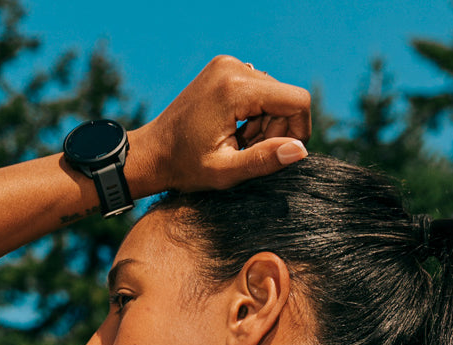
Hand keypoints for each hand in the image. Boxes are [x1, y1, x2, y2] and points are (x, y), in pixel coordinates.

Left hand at [129, 56, 310, 195]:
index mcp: (235, 88)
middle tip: (250, 153)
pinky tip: (234, 131)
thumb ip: (264, 160)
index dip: (299, 130)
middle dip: (277, 129)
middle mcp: (233, 67)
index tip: (281, 153)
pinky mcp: (224, 69)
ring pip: (273, 94)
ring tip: (238, 144)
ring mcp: (227, 64)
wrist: (153, 152)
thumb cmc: (184, 166)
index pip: (296, 100)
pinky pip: (258, 90)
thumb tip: (300, 151)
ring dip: (265, 124)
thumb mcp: (226, 171)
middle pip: (285, 97)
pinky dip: (254, 114)